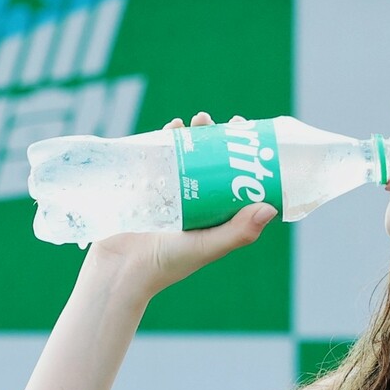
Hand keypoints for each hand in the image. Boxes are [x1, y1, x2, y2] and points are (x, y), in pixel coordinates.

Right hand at [83, 112, 277, 300]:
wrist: (119, 269)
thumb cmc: (167, 264)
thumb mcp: (207, 247)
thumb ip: (237, 232)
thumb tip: (270, 208)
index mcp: (214, 215)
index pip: (235, 181)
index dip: (246, 159)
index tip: (252, 136)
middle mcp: (194, 201)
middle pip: (212, 162)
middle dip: (220, 139)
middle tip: (226, 122)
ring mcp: (168, 191)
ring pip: (186, 155)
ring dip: (195, 134)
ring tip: (198, 120)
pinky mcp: (144, 186)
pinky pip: (158, 156)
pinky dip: (166, 138)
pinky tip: (172, 127)